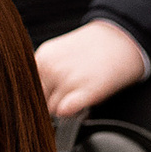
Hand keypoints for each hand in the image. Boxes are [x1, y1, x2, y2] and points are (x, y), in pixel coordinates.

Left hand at [33, 20, 148, 117]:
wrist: (124, 38)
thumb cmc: (94, 47)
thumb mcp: (60, 53)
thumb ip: (44, 72)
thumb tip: (32, 97)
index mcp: (42, 57)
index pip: (27, 88)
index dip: (37, 95)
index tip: (46, 97)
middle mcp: (51, 68)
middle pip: (38, 101)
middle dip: (49, 103)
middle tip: (67, 96)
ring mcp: (68, 80)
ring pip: (52, 110)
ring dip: (64, 108)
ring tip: (79, 95)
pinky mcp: (87, 91)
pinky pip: (65, 112)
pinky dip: (72, 113)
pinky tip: (82, 105)